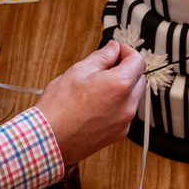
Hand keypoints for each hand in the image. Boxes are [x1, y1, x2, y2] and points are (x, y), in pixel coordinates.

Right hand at [37, 41, 145, 164]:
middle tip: (105, 68)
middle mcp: (127, 105)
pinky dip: (117, 106)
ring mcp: (124, 122)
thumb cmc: (59, 107)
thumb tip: (113, 49)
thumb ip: (102, 57)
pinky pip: (125, 113)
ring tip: (98, 88)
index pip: (138, 61)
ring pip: (133, 98)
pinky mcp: (118, 134)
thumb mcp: (78, 71)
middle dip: (127, 70)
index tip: (117, 52)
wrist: (48, 139)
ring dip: (122, 89)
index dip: (127, 52)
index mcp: (120, 85)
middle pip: (139, 79)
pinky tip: (96, 105)